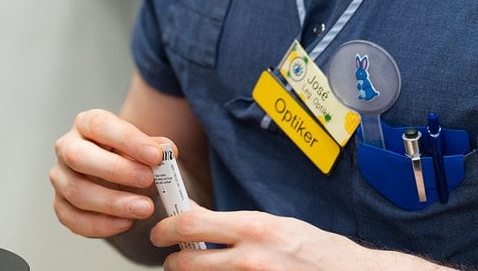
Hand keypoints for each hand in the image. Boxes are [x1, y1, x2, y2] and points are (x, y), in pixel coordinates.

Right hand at [51, 108, 168, 238]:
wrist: (117, 176)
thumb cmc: (128, 156)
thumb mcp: (142, 146)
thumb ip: (155, 147)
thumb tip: (168, 150)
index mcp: (86, 124)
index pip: (100, 126)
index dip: (128, 140)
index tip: (156, 155)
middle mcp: (67, 147)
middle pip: (78, 157)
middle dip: (115, 170)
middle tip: (148, 180)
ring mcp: (60, 177)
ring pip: (76, 191)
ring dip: (113, 203)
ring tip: (144, 208)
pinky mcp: (60, 204)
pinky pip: (74, 219)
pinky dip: (101, 225)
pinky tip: (126, 223)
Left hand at [151, 208, 444, 269]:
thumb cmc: (317, 252)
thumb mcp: (275, 226)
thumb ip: (236, 225)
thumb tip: (197, 216)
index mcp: (254, 229)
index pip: (192, 223)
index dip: (167, 228)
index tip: (160, 232)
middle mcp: (251, 258)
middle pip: (187, 261)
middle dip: (171, 261)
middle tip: (170, 259)